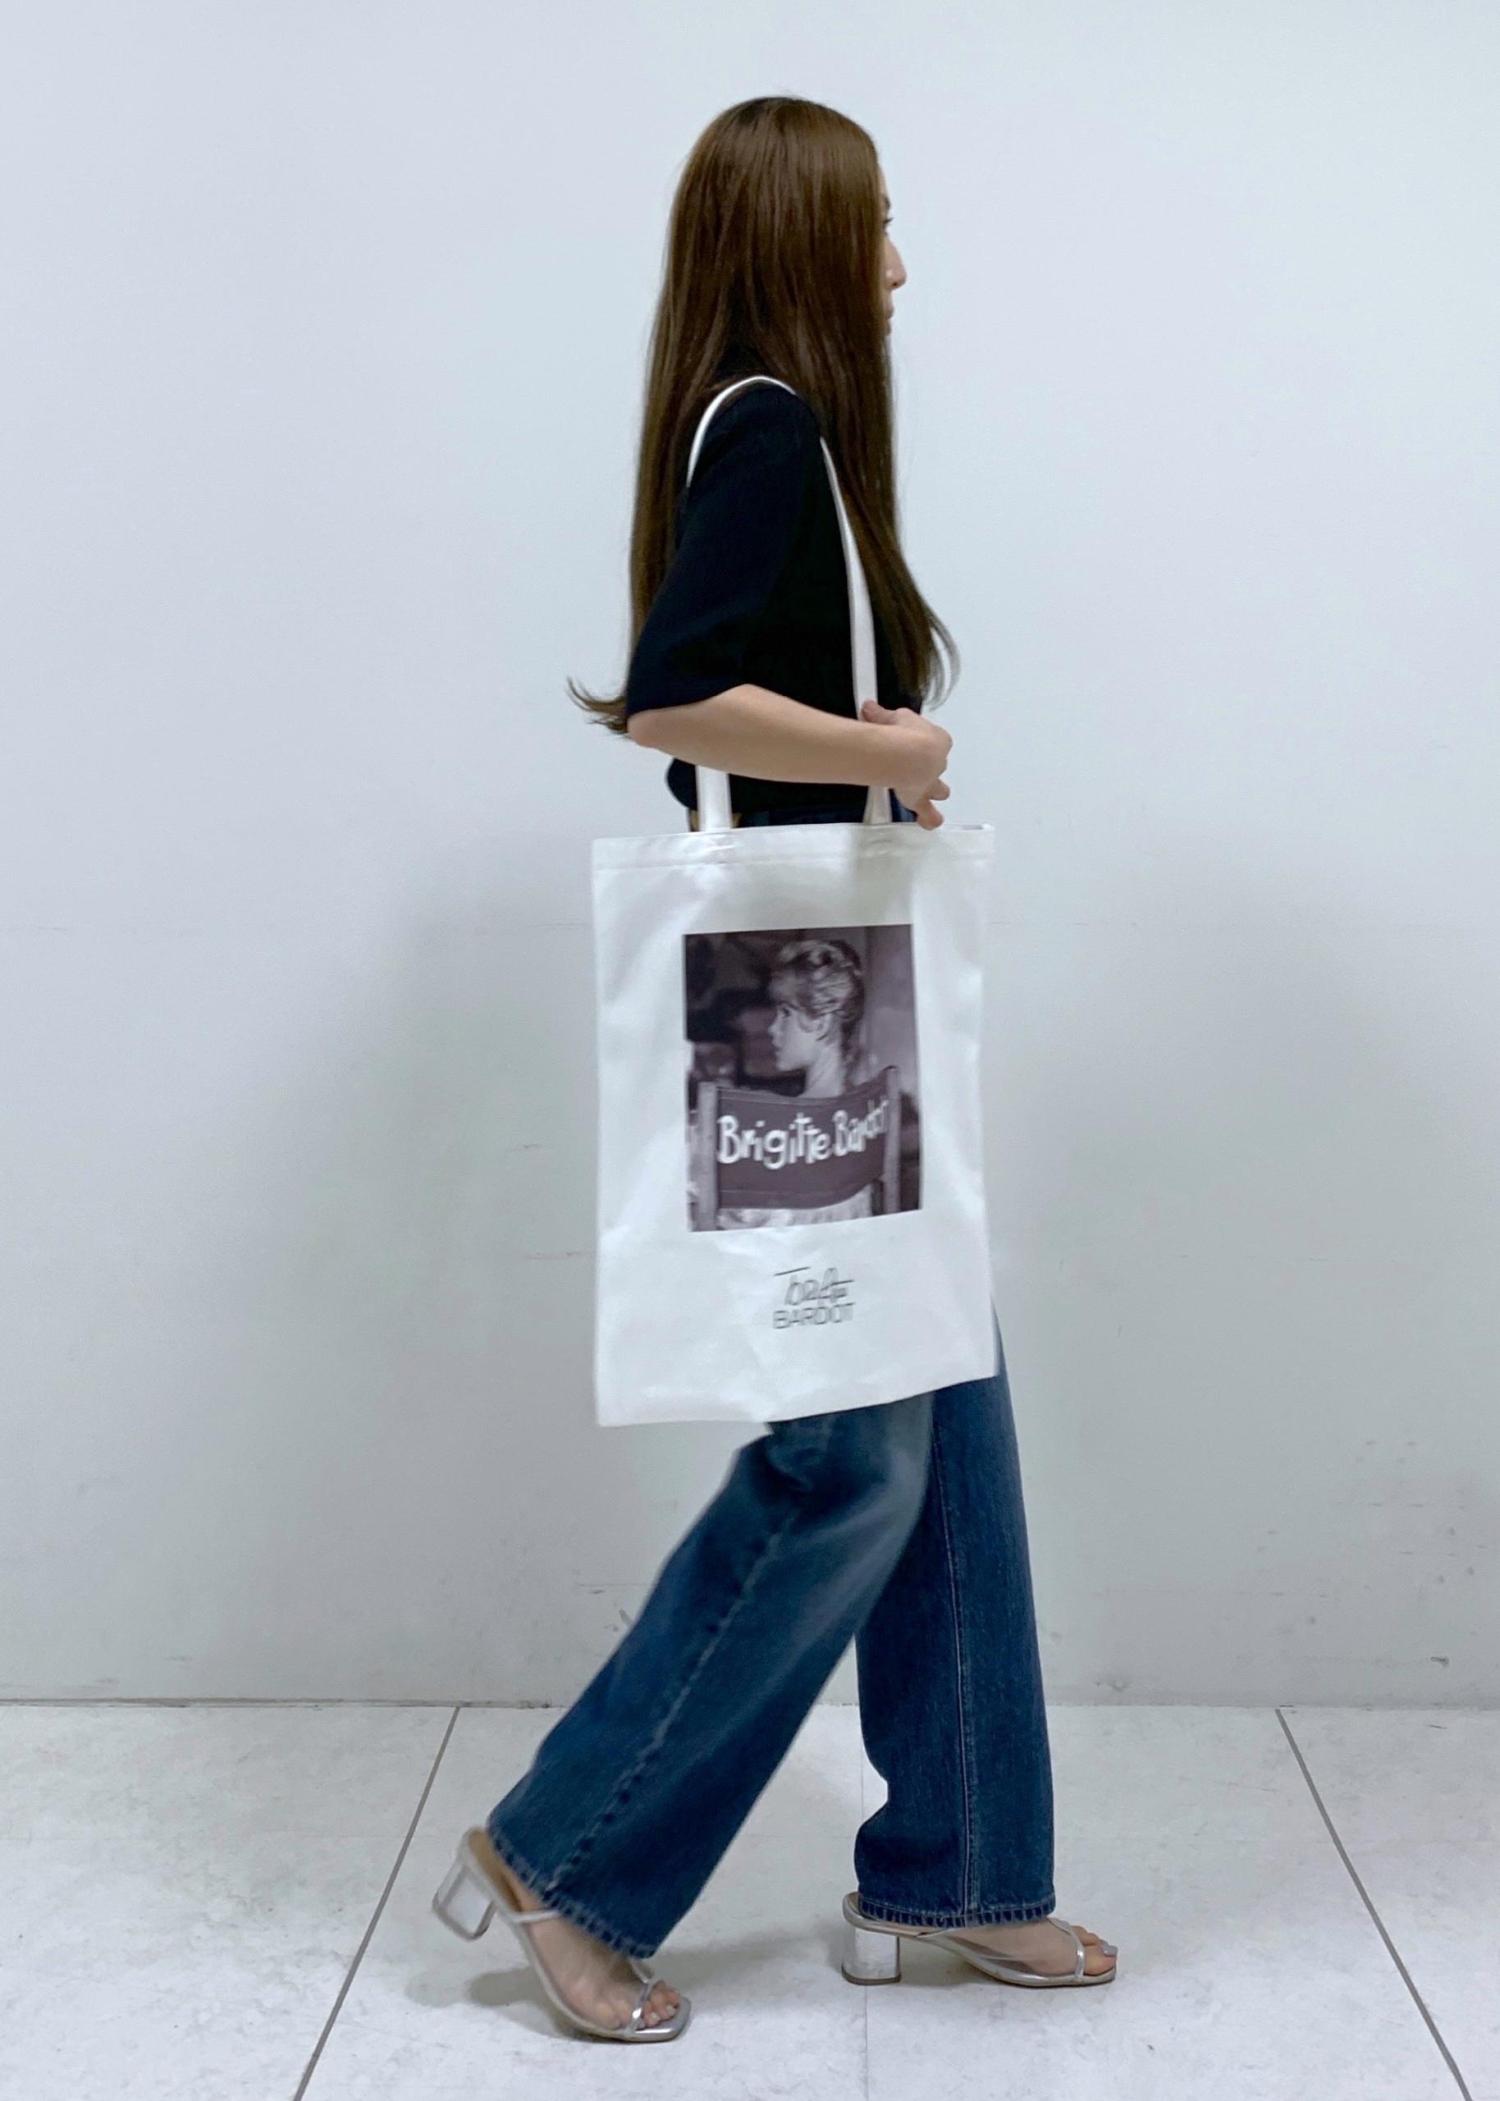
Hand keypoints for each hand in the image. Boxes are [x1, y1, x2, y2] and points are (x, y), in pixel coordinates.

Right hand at [859, 699, 952, 827]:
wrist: (906, 754)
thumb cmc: (904, 732)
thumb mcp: (893, 717)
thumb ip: (881, 715)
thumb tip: (869, 707)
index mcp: (936, 740)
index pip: (932, 741)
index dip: (919, 740)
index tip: (905, 737)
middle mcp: (936, 763)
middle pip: (937, 766)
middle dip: (930, 767)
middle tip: (920, 768)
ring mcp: (929, 782)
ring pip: (939, 789)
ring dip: (935, 792)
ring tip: (933, 796)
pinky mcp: (919, 798)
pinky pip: (927, 812)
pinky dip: (928, 818)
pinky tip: (929, 821)